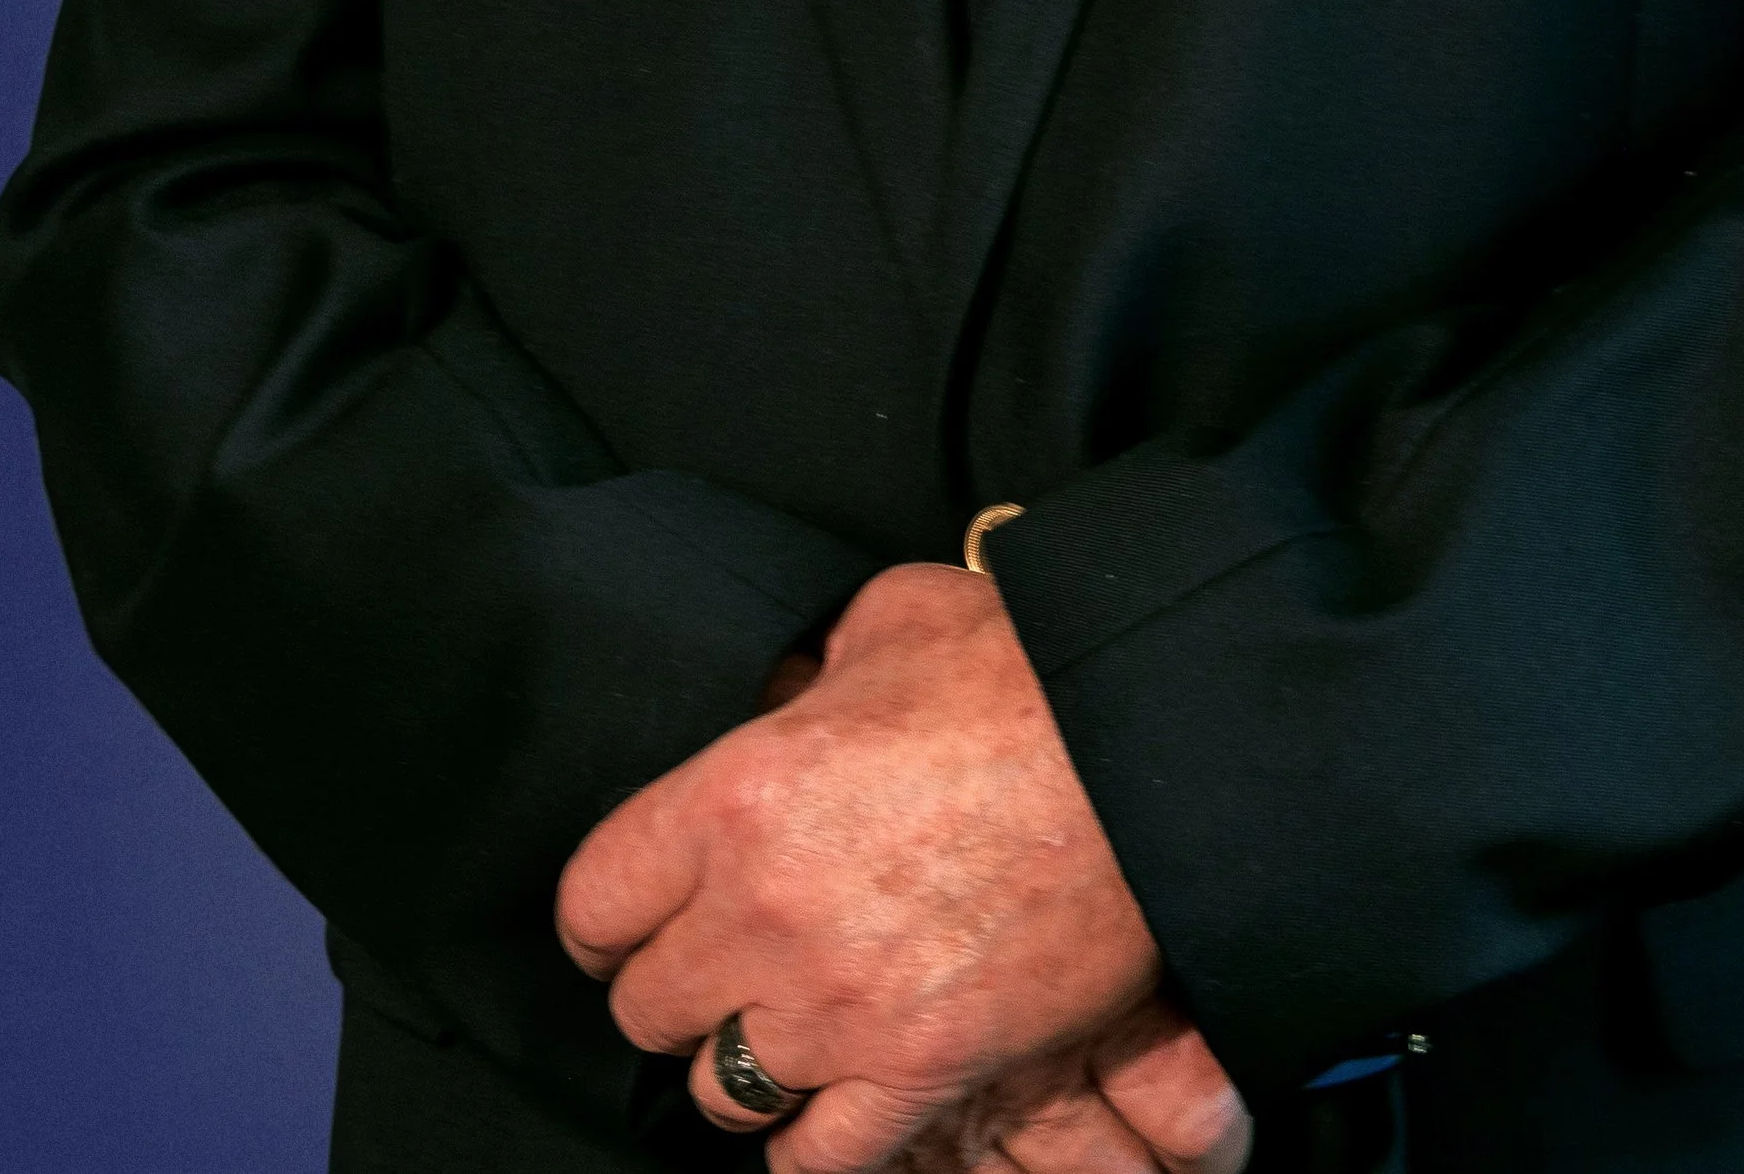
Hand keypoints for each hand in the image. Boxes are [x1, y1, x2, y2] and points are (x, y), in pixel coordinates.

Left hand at [555, 562, 1187, 1169]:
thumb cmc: (1023, 670)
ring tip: (786, 1026)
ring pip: (719, 1090)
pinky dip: (814, 1140)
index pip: (594, 903)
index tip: (631, 922)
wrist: (1149, 749)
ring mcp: (840, 1004)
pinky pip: (817, 1158)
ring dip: (746, 1062)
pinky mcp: (921, 1068)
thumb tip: (783, 700)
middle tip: (723, 964)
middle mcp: (764, 911)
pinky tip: (831, 1102)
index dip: (610, 917)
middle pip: (647, 1009)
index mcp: (737, 794)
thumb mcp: (887, 623)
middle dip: (678, 987)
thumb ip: (808, 673)